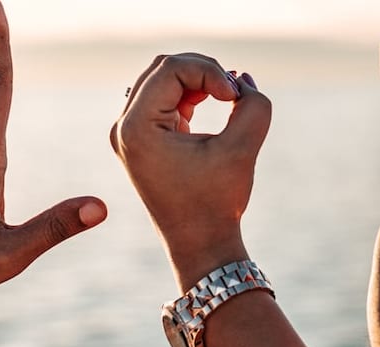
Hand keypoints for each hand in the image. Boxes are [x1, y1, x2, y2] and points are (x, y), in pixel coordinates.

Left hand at [113, 56, 339, 346]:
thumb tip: (242, 79)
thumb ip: (254, 105)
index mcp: (136, 128)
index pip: (172, 69)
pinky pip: (165, 98)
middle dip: (204, 71)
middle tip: (235, 93)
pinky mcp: (144, 139)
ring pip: (164, 79)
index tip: (236, 97)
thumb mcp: (242, 149)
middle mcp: (124, 127)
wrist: (200, 245)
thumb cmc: (217, 203)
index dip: (210, 72)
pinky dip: (193, 94)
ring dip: (200, 81)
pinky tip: (219, 103)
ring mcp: (131, 133)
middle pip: (163, 67)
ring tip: (230, 98)